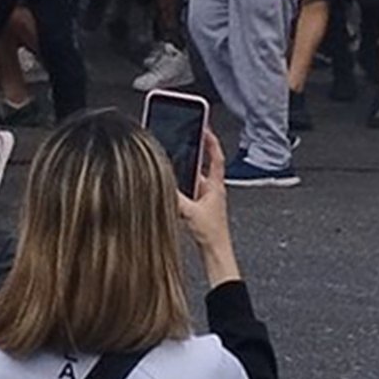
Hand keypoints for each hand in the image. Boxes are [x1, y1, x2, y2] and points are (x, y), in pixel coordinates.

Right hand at [178, 131, 239, 285]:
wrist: (217, 253)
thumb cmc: (212, 235)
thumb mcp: (190, 212)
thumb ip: (175, 197)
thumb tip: (161, 183)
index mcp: (215, 186)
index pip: (215, 157)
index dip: (210, 140)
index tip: (204, 125)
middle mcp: (211, 189)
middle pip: (201, 162)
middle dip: (193, 148)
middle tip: (184, 133)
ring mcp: (205, 197)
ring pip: (192, 175)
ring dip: (184, 166)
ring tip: (171, 155)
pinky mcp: (198, 206)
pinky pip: (187, 188)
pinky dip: (178, 182)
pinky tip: (167, 183)